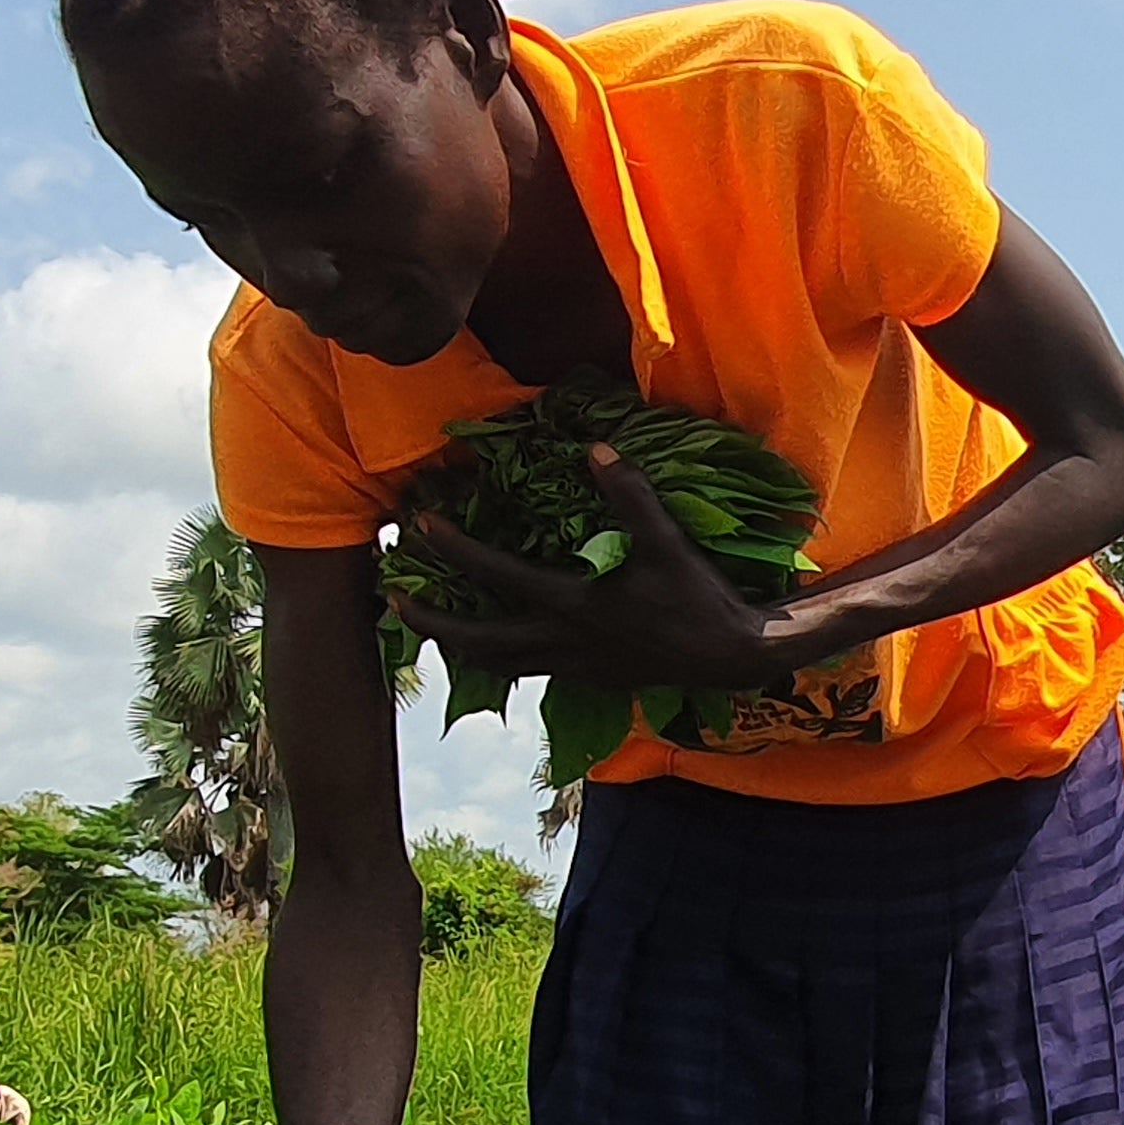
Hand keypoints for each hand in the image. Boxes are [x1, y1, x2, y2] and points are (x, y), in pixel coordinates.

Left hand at [384, 442, 806, 687]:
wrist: (732, 656)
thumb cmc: (698, 598)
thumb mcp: (667, 542)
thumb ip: (630, 494)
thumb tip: (594, 448)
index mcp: (574, 606)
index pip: (498, 576)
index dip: (455, 549)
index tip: (420, 525)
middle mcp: (562, 642)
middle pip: (477, 639)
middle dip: (430, 618)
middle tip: (391, 596)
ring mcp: (571, 664)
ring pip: (496, 663)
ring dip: (457, 643)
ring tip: (426, 625)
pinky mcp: (585, 676)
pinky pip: (524, 670)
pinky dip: (495, 657)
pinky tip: (489, 642)